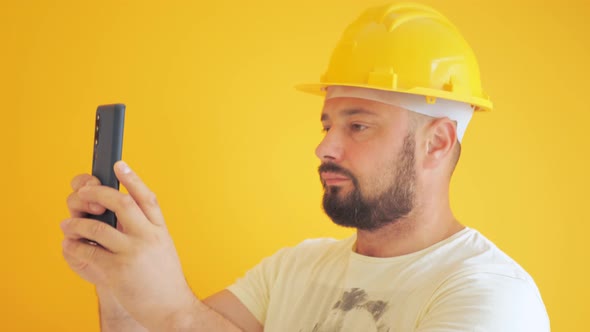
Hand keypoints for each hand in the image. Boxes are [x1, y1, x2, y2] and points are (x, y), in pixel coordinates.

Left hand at [61, 161, 196, 329]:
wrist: (173, 309)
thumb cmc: (165, 280)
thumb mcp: (164, 248)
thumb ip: (148, 229)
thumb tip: (125, 212)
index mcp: (160, 230)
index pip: (147, 198)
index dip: (132, 179)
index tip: (118, 165)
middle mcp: (148, 237)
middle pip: (121, 203)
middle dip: (97, 193)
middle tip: (83, 193)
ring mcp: (133, 254)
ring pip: (97, 228)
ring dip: (77, 224)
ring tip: (68, 225)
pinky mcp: (117, 272)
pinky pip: (87, 253)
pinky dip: (73, 247)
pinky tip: (70, 246)